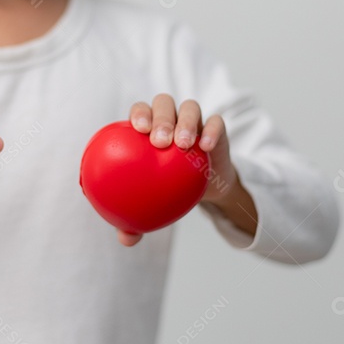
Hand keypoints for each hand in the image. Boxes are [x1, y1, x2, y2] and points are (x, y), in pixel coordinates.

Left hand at [115, 94, 238, 245]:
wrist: (204, 188)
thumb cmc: (169, 190)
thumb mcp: (154, 204)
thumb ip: (137, 219)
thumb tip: (126, 239)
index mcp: (149, 127)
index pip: (140, 111)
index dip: (139, 114)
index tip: (138, 130)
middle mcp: (171, 118)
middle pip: (163, 103)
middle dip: (161, 117)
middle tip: (160, 141)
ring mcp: (195, 120)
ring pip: (189, 108)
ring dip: (185, 122)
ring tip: (182, 143)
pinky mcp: (216, 128)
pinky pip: (216, 122)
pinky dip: (211, 131)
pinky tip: (205, 147)